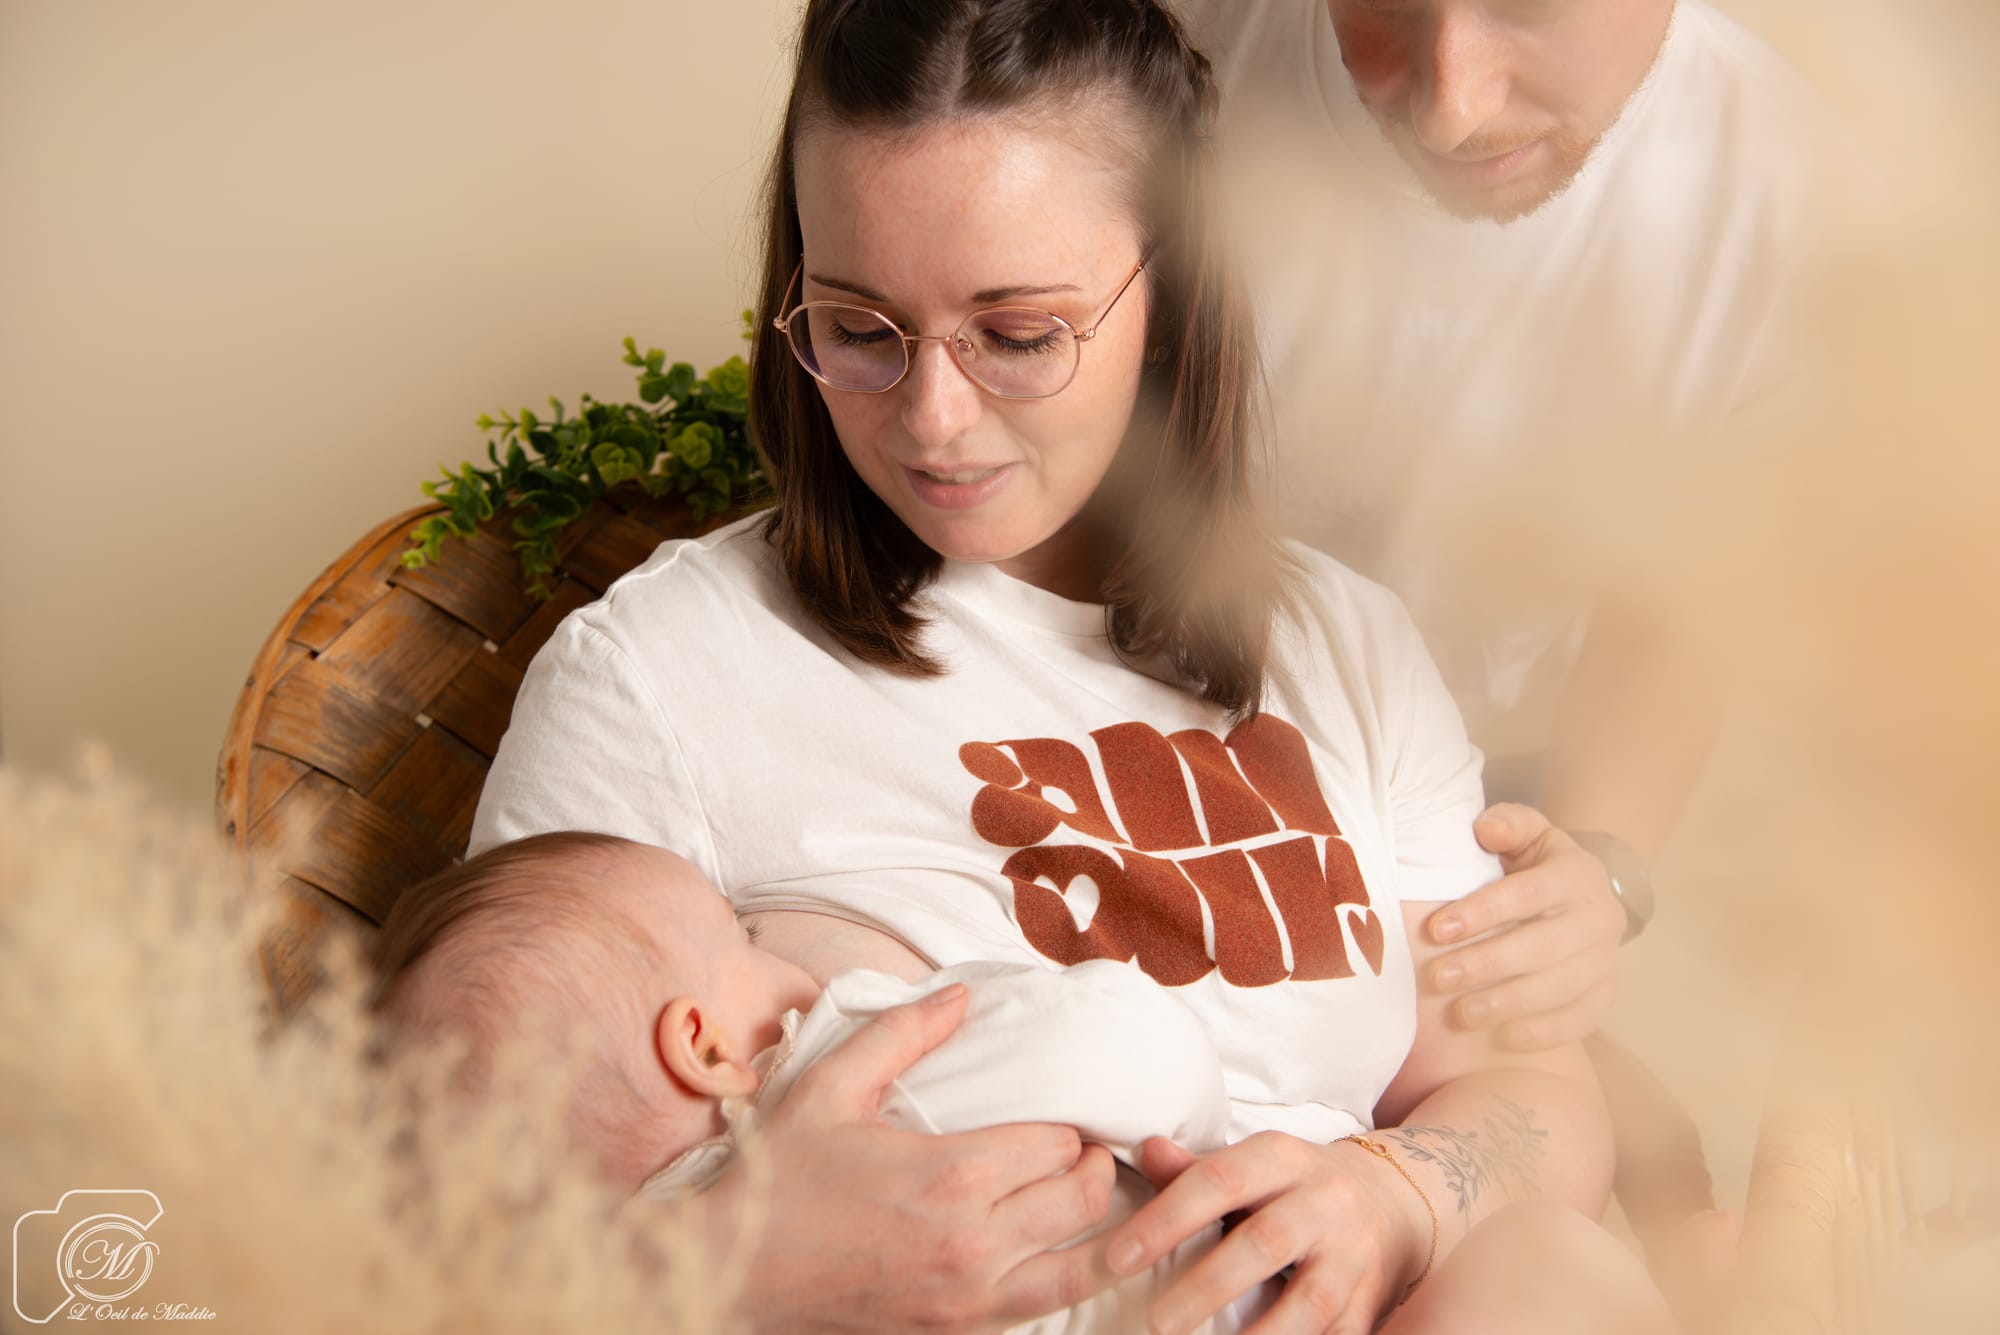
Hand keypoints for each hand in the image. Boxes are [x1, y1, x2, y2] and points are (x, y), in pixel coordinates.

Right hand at [705, 983, 1119, 1332]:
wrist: (733, 1269)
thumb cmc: (781, 1176)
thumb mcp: (832, 1087)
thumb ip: (902, 1034)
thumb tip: (961, 995)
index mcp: (951, 1174)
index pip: (1056, 1145)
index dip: (1065, 1126)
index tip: (1057, 1118)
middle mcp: (973, 1242)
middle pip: (1081, 1200)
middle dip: (1090, 1169)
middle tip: (1081, 1150)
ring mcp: (969, 1298)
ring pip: (1081, 1268)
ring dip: (1101, 1231)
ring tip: (1087, 1199)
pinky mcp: (957, 1332)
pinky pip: (1040, 1308)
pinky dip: (1063, 1279)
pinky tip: (1055, 1253)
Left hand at [1098, 1133, 1429, 1334]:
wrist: (1394, 1200)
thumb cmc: (1296, 1187)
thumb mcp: (1254, 1164)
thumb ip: (1195, 1169)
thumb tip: (1147, 1152)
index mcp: (1283, 1158)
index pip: (1219, 1181)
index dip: (1167, 1218)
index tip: (1118, 1258)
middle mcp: (1323, 1202)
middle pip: (1265, 1242)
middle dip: (1209, 1285)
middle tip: (1157, 1322)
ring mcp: (1351, 1255)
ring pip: (1311, 1300)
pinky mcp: (1368, 1302)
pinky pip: (1341, 1334)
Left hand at [1424, 803, 1624, 1050]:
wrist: (1581, 897)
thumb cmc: (1535, 864)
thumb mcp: (1526, 833)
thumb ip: (1507, 824)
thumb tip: (1485, 829)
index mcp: (1577, 874)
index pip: (1528, 894)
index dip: (1482, 912)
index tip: (1436, 929)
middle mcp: (1599, 917)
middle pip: (1543, 946)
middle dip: (1487, 964)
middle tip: (1438, 978)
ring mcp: (1607, 959)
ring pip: (1561, 986)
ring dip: (1508, 1003)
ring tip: (1461, 1014)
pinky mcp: (1606, 993)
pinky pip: (1583, 1018)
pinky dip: (1546, 1031)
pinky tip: (1506, 1038)